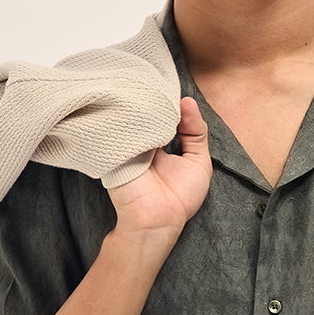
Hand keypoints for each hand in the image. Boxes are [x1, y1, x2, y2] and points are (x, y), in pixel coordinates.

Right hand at [107, 97, 212, 235]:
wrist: (157, 220)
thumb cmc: (180, 197)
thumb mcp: (199, 161)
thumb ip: (197, 132)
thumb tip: (187, 101)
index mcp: (159, 141)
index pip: (163, 112)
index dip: (171, 101)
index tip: (181, 98)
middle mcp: (141, 138)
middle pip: (147, 108)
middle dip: (159, 100)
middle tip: (167, 94)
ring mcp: (126, 142)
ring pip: (133, 113)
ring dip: (146, 106)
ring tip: (156, 102)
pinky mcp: (114, 147)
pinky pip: (120, 124)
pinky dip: (132, 117)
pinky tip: (145, 116)